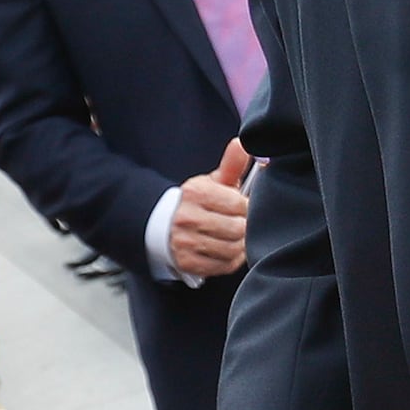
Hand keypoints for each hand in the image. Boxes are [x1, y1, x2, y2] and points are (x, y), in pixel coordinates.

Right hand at [167, 141, 250, 281]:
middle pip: (237, 228)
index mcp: (195, 193)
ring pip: (232, 249)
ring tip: (238, 237)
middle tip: (244, 224)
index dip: (247, 207)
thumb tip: (243, 144)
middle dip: (245, 227)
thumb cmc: (196, 202)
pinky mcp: (187, 262)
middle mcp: (188, 217)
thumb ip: (231, 164)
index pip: (238, 203)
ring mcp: (186, 242)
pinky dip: (232, 260)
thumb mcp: (212, 181)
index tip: (244, 207)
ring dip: (241, 244)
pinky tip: (229, 250)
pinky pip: (223, 265)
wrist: (163, 225)